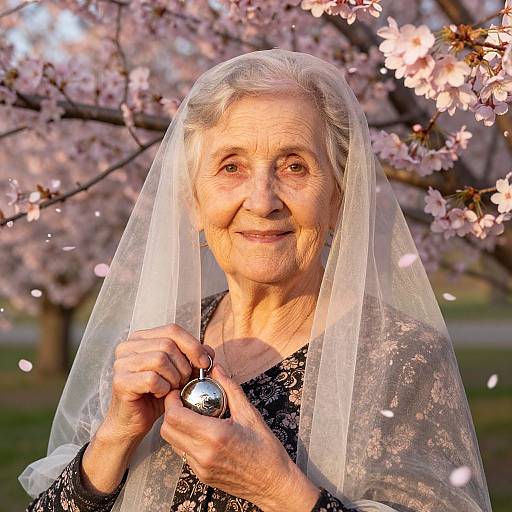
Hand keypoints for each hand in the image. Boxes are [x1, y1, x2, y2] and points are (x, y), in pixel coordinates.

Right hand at [99, 323, 214, 442]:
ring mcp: (121, 363)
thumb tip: (209, 351)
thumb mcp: (179, 372)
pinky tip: (160, 395)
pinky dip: (163, 389)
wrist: (133, 423)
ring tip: (172, 388)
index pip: (173, 329)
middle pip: (168, 344)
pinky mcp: (120, 381)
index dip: (193, 345)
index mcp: (141, 338)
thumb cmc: (157, 395)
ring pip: (160, 359)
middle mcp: (127, 346)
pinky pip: (152, 379)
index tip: (205, 363)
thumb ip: (193, 358)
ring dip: (174, 378)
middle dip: (184, 365)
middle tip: (183, 382)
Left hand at [160, 364, 316, 510]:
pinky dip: (185, 438)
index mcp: (214, 436)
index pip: (175, 416)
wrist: (273, 483)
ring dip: (176, 426)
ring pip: (172, 443)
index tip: (180, 390)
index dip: (172, 400)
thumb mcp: (249, 413)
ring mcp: (200, 467)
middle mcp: (202, 453)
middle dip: (170, 411)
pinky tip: (201, 430)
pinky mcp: (201, 475)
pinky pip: (183, 453)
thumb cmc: (265, 448)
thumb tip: (216, 369)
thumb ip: (230, 388)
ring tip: (191, 413)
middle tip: (183, 399)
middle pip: (167, 430)